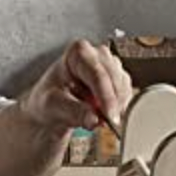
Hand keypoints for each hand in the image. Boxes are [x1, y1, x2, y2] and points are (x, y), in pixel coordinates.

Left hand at [18, 39, 133, 136]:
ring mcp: (109, 65)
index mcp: (78, 52)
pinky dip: (120, 107)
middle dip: (113, 103)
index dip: (106, 97)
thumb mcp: (53, 106)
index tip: (109, 117)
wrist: (52, 107)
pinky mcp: (117, 78)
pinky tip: (105, 114)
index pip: (98, 74)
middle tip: (107, 123)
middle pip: (115, 78)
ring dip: (116, 106)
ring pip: (123, 86)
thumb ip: (73, 111)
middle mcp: (96, 53)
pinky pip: (127, 93)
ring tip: (99, 119)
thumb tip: (94, 119)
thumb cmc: (48, 100)